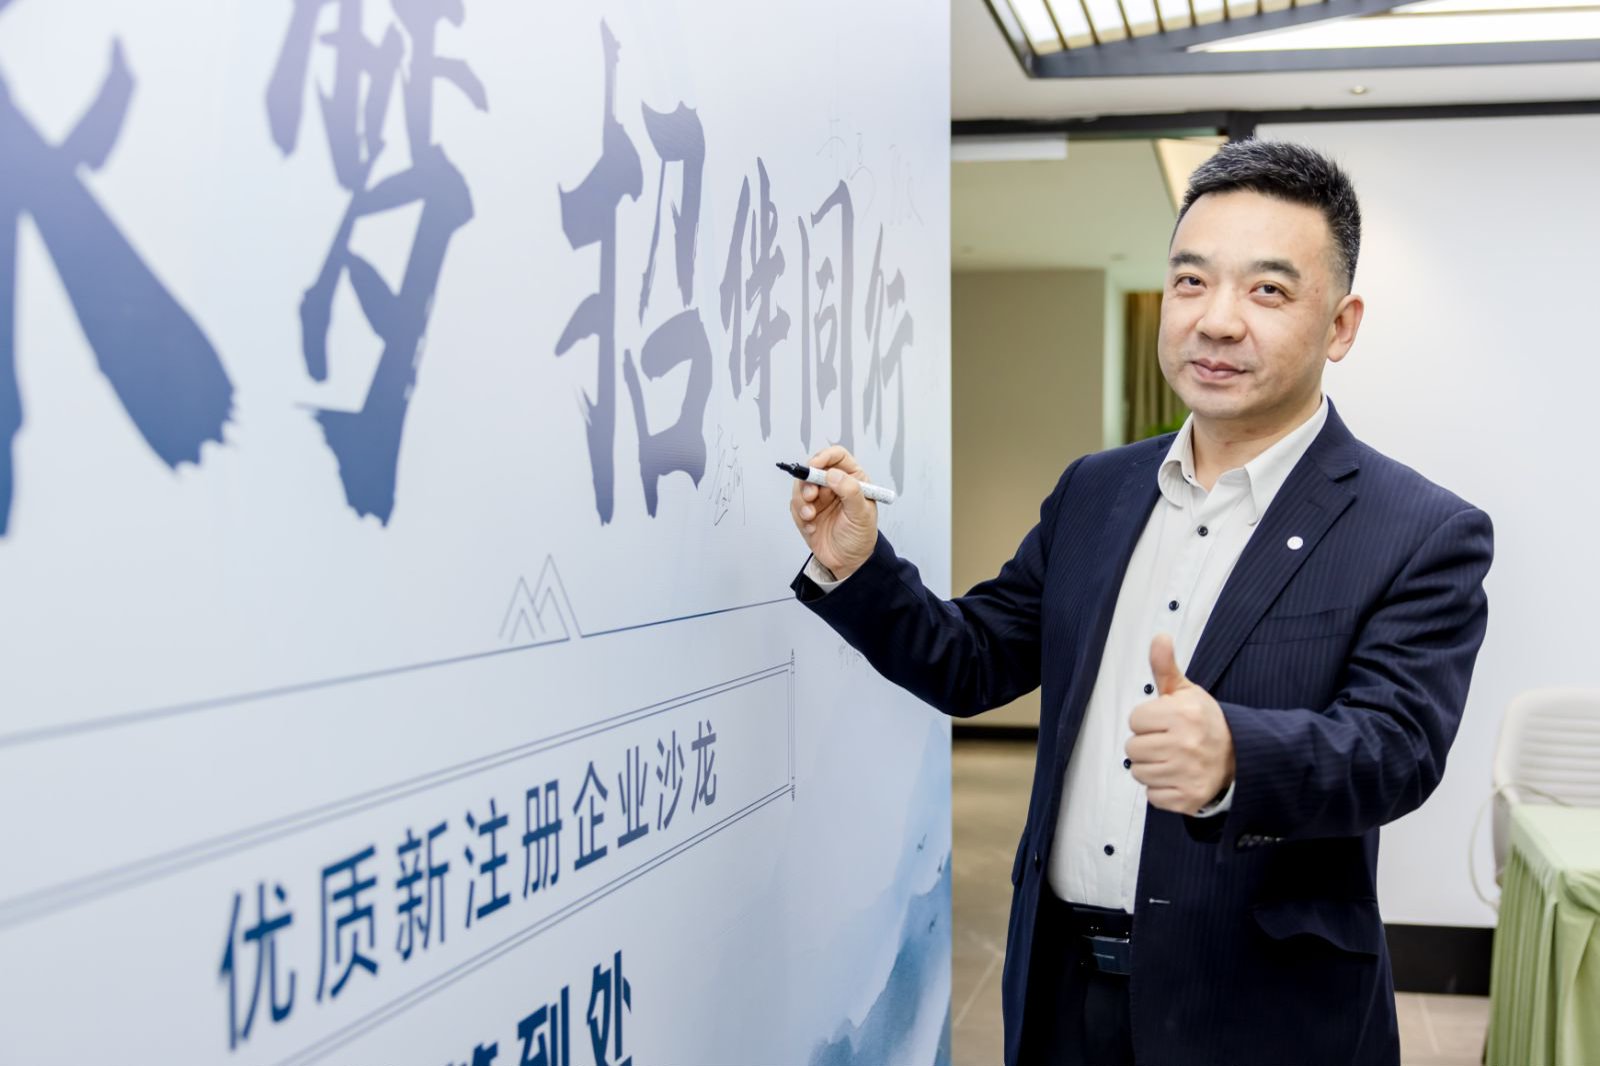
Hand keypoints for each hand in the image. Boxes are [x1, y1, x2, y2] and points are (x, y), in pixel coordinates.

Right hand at [790, 445, 877, 579]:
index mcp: (852, 479)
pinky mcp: (806, 510)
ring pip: (801, 486)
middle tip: (811, 496)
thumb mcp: (861, 514)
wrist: (848, 562)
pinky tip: (812, 527)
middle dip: (808, 481)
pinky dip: (800, 515)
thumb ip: (850, 491)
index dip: (824, 457)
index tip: (815, 466)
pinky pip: (795, 505)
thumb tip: (833, 474)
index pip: (836, 456)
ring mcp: (819, 497)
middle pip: (813, 468)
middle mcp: (834, 484)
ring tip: (810, 517)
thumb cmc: (860, 536)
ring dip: (802, 501)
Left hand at [1125, 634, 1235, 814]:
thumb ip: (1166, 667)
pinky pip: (1152, 796)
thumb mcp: (1188, 692)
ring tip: (1172, 760)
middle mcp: (1184, 744)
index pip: (1135, 720)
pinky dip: (1161, 789)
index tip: (1165, 722)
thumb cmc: (1205, 722)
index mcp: (1182, 714)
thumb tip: (1159, 637)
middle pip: (1132, 748)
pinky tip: (1177, 777)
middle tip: (1168, 742)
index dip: (1147, 721)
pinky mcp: (1187, 798)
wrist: (1241, 756)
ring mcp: (1186, 773)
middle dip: (1146, 744)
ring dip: (1151, 768)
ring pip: (1139, 773)